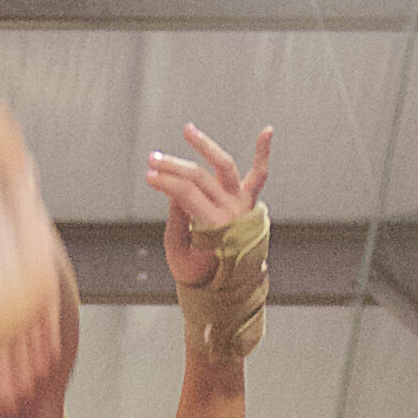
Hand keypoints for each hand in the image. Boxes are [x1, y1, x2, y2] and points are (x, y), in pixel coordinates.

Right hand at [150, 121, 271, 287]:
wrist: (227, 288)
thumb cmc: (201, 274)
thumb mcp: (179, 253)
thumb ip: (177, 220)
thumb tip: (174, 189)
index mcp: (214, 227)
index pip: (186, 192)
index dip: (165, 181)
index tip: (149, 176)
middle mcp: (232, 211)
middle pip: (199, 177)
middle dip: (173, 166)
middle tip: (153, 159)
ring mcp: (243, 204)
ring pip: (224, 166)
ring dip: (205, 146)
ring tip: (187, 130)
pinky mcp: (249, 201)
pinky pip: (259, 175)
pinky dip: (263, 152)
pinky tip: (267, 130)